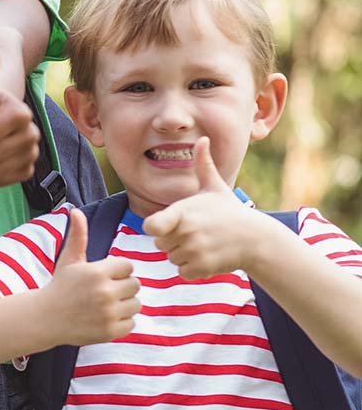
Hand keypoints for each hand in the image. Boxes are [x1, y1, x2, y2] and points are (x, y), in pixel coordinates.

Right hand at [44, 207, 140, 345]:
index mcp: (96, 272)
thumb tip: (75, 210)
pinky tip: (105, 317)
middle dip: (122, 286)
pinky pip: (131, 322)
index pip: (128, 266)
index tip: (103, 275)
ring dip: (124, 304)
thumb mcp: (68, 260)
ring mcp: (108, 313)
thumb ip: (78, 236)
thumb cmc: (60, 285)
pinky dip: (121, 321)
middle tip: (104, 291)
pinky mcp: (110, 331)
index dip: (117, 270)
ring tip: (106, 304)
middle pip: (135, 285)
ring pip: (136, 304)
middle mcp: (104, 292)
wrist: (46, 318)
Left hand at [143, 138, 267, 279]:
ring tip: (203, 243)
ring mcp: (195, 251)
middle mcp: (187, 232)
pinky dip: (192, 268)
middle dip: (173, 240)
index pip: (151, 226)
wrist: (257, 238)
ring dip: (184, 254)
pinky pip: (183, 271)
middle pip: (160, 243)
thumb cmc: (230, 211)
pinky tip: (207, 256)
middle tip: (195, 232)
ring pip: (172, 258)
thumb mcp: (215, 187)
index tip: (167, 224)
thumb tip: (203, 138)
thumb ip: (203, 165)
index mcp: (184, 212)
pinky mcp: (203, 267)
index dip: (156, 226)